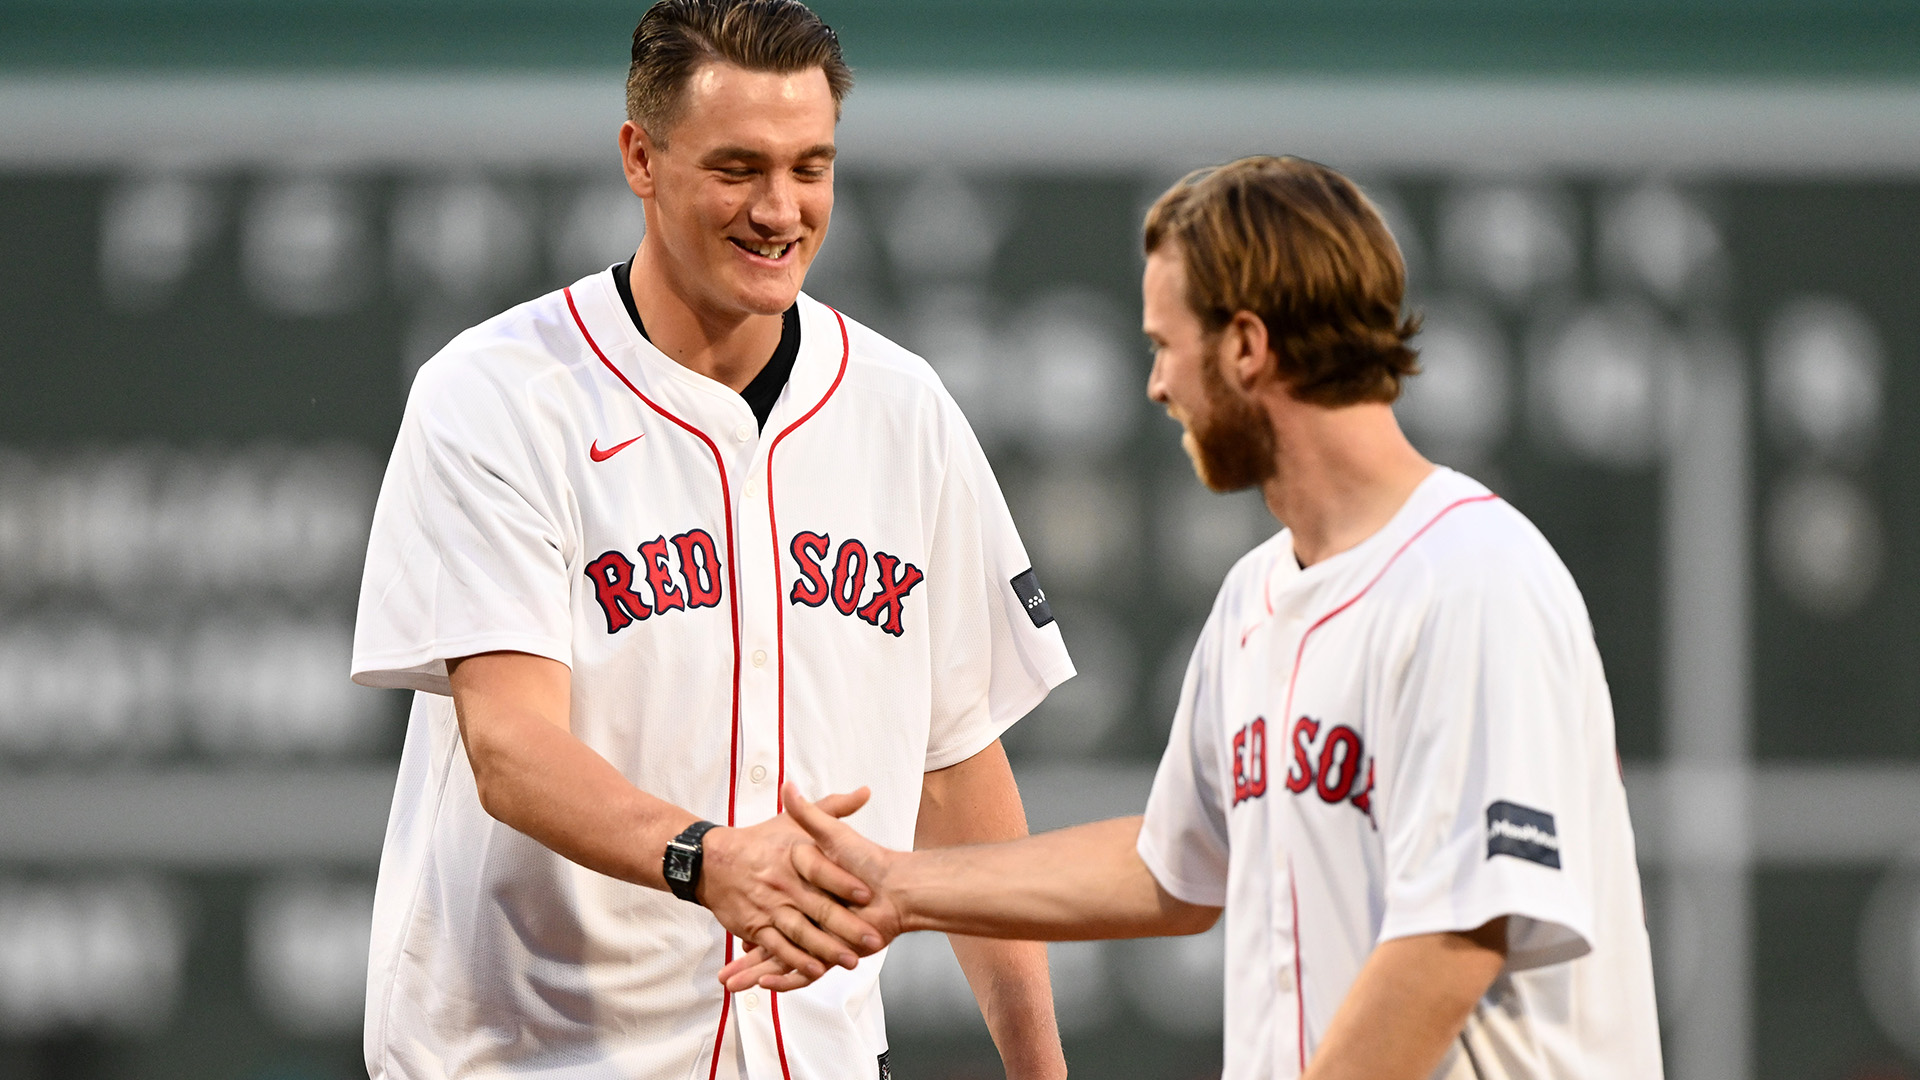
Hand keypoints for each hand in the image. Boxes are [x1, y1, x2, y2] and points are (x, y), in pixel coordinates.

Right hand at [696, 789, 884, 981]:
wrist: (712, 861)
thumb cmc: (761, 841)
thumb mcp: (793, 821)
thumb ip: (832, 808)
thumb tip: (865, 792)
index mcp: (793, 856)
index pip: (821, 869)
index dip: (843, 881)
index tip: (867, 893)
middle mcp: (782, 884)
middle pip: (817, 908)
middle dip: (845, 926)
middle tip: (871, 938)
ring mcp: (768, 908)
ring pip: (800, 933)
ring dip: (824, 950)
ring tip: (849, 960)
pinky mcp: (755, 928)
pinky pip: (776, 948)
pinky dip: (793, 962)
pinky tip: (814, 972)